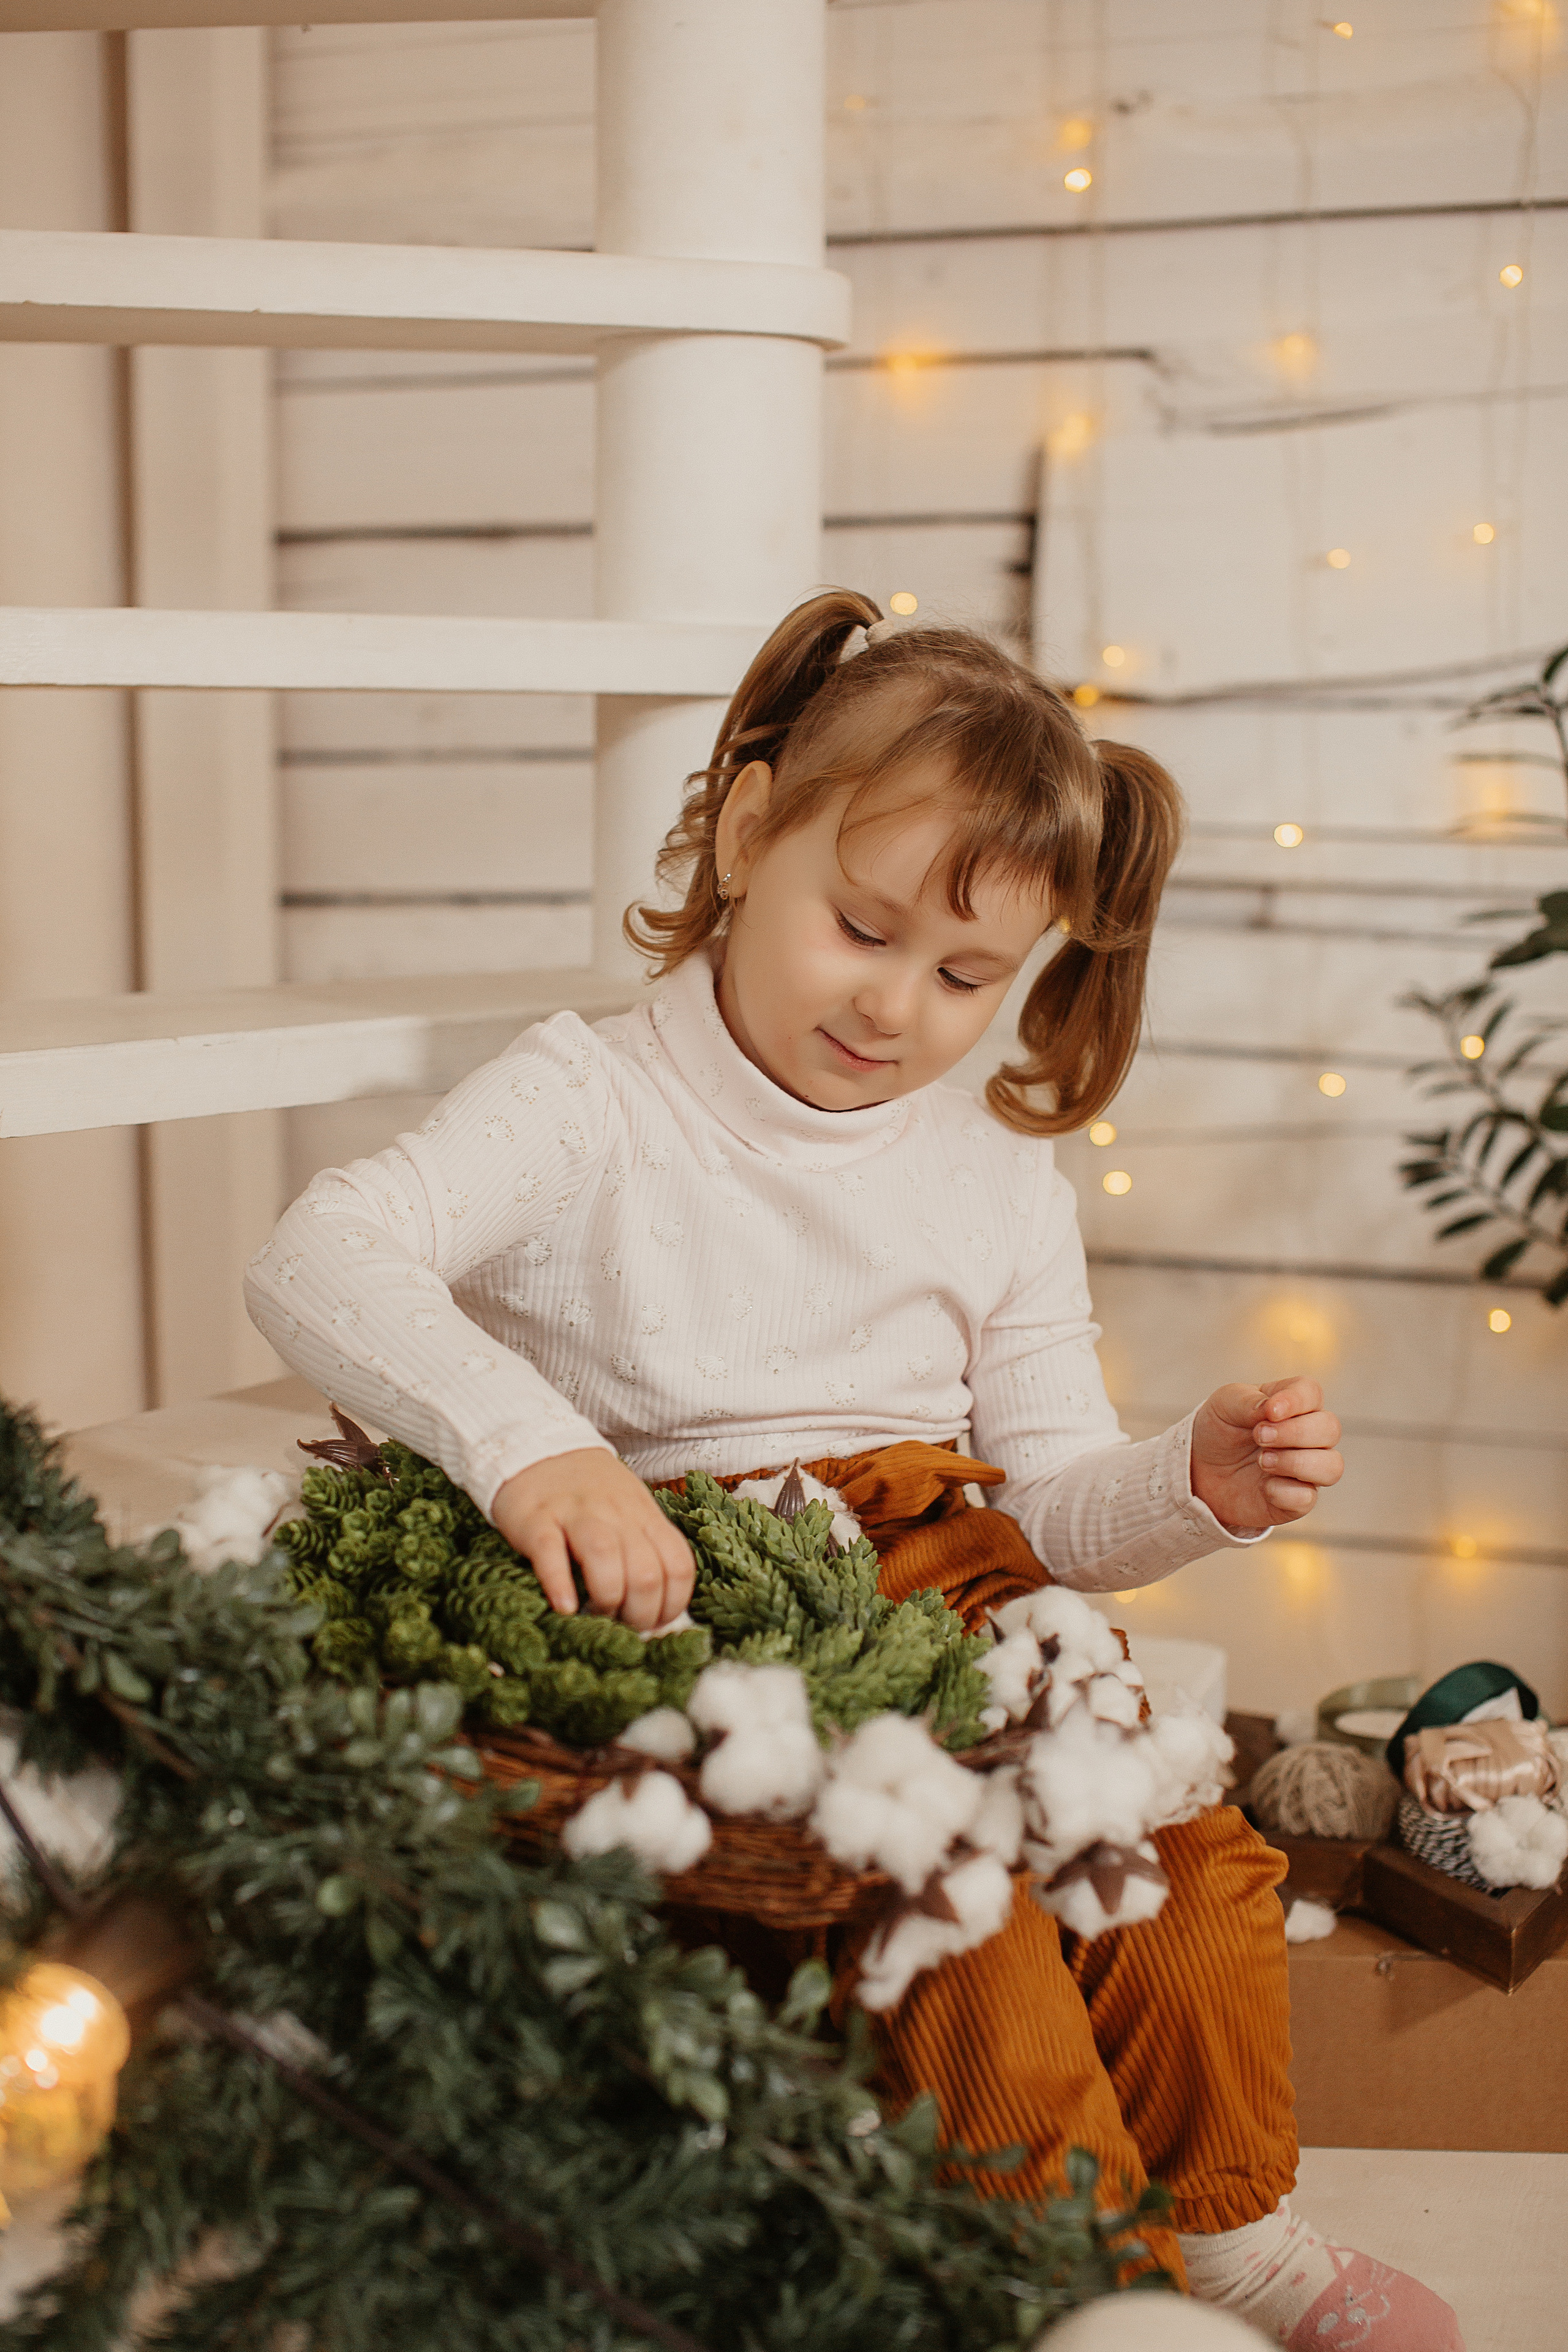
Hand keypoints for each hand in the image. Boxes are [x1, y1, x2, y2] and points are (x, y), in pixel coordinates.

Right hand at [492, 1449, 694, 1631]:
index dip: (672, 1604)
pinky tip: (564, 1606)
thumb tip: (660, 1606)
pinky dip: (559, 1583)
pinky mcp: (536, 1520)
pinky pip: (551, 1553)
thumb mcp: (630, 1512)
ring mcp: (576, 1514)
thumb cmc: (590, 1493)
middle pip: (645, 1571)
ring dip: (607, 1598)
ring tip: (597, 1616)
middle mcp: (617, 1514)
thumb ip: (646, 1550)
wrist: (538, 1450)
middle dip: (639, 1613)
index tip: (655, 1623)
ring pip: (605, 1556)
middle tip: (622, 1625)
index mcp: (645, 1516)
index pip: (678, 1566)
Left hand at [1190, 1377, 1342, 1531]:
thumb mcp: (1225, 1405)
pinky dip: (1284, 1492)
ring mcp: (1307, 1468)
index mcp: (1293, 1403)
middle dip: (1295, 1432)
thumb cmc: (1220, 1429)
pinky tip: (1264, 1486)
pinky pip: (1308, 1498)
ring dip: (1296, 1462)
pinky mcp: (1297, 1500)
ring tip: (1262, 1461)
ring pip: (1332, 1466)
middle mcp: (1309, 1435)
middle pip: (1330, 1428)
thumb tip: (1273, 1409)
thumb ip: (1250, 1402)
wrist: (1200, 1469)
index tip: (1270, 1411)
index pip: (1312, 1393)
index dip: (1296, 1401)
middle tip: (1259, 1436)